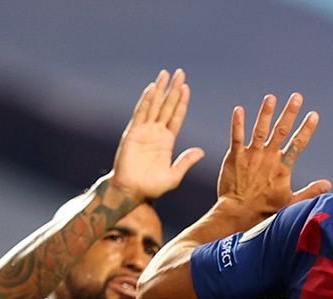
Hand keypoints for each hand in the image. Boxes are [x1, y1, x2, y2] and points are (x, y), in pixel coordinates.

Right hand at [110, 69, 205, 201]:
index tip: (187, 88)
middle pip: (166, 106)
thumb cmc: (151, 188)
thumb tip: (201, 151)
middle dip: (173, 89)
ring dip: (160, 90)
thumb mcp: (174, 175)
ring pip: (154, 106)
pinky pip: (140, 114)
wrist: (132, 193)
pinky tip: (152, 89)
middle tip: (180, 73)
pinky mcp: (133, 133)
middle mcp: (155, 132)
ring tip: (165, 74)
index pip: (176, 116)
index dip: (181, 102)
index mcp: (166, 141)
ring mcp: (144, 131)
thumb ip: (186, 161)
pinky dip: (146, 101)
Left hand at [216, 93, 331, 223]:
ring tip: (271, 97)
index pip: (298, 144)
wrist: (238, 214)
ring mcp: (251, 155)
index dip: (307, 129)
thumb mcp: (290, 203)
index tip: (314, 114)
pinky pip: (236, 137)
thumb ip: (310, 191)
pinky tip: (238, 110)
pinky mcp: (235, 157)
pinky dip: (238, 123)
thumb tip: (328, 184)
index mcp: (282, 167)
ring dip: (266, 113)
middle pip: (281, 130)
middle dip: (290, 113)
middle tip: (297, 96)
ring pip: (260, 130)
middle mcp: (268, 157)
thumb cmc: (264, 210)